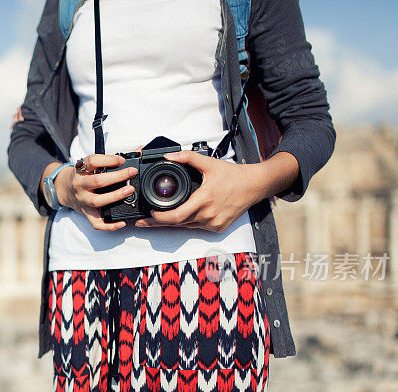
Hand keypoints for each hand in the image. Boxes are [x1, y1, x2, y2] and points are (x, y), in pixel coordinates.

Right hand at [54, 154, 136, 230]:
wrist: (64, 189)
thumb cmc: (83, 175)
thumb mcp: (91, 164)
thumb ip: (111, 158)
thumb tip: (139, 150)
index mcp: (81, 169)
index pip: (92, 161)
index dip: (108, 159)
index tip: (122, 159)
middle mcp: (80, 185)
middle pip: (97, 181)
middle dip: (117, 177)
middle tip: (131, 173)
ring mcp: (82, 200)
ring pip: (97, 201)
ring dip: (115, 196)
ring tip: (129, 191)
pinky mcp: (86, 213)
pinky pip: (96, 223)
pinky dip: (109, 225)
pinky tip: (121, 222)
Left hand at [134, 150, 291, 230]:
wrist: (254, 185)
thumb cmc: (233, 175)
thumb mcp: (208, 163)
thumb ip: (187, 158)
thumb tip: (168, 157)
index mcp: (204, 200)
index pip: (176, 216)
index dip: (159, 218)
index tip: (149, 213)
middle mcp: (208, 215)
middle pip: (177, 224)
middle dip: (158, 224)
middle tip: (143, 222)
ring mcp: (214, 223)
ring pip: (187, 227)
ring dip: (173, 224)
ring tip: (156, 220)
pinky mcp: (218, 228)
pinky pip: (197, 228)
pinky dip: (188, 223)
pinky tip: (179, 218)